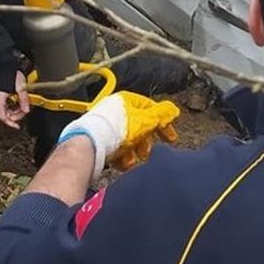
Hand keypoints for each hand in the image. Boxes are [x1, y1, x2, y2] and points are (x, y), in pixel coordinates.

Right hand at [0, 71, 29, 128]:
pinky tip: (21, 102)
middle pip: (7, 115)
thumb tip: (26, 110)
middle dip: (17, 115)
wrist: (5, 65)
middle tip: (25, 110)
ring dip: (17, 110)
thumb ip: (24, 100)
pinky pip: (9, 106)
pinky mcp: (2, 98)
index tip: (17, 126)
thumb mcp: (20, 88)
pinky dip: (15, 106)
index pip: (3, 117)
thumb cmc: (10, 73)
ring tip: (24, 104)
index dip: (11, 123)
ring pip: (8, 111)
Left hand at [58, 92, 179, 173]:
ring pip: (128, 141)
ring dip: (134, 152)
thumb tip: (172, 109)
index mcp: (126, 100)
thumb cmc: (115, 129)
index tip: (170, 137)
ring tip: (132, 159)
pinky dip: (122, 158)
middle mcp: (115, 110)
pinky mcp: (100, 140)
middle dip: (145, 142)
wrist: (91, 145)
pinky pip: (117, 149)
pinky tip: (122, 163)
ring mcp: (107, 125)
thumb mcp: (145, 120)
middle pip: (139, 127)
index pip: (150, 109)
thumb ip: (162, 115)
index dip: (162, 124)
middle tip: (146, 151)